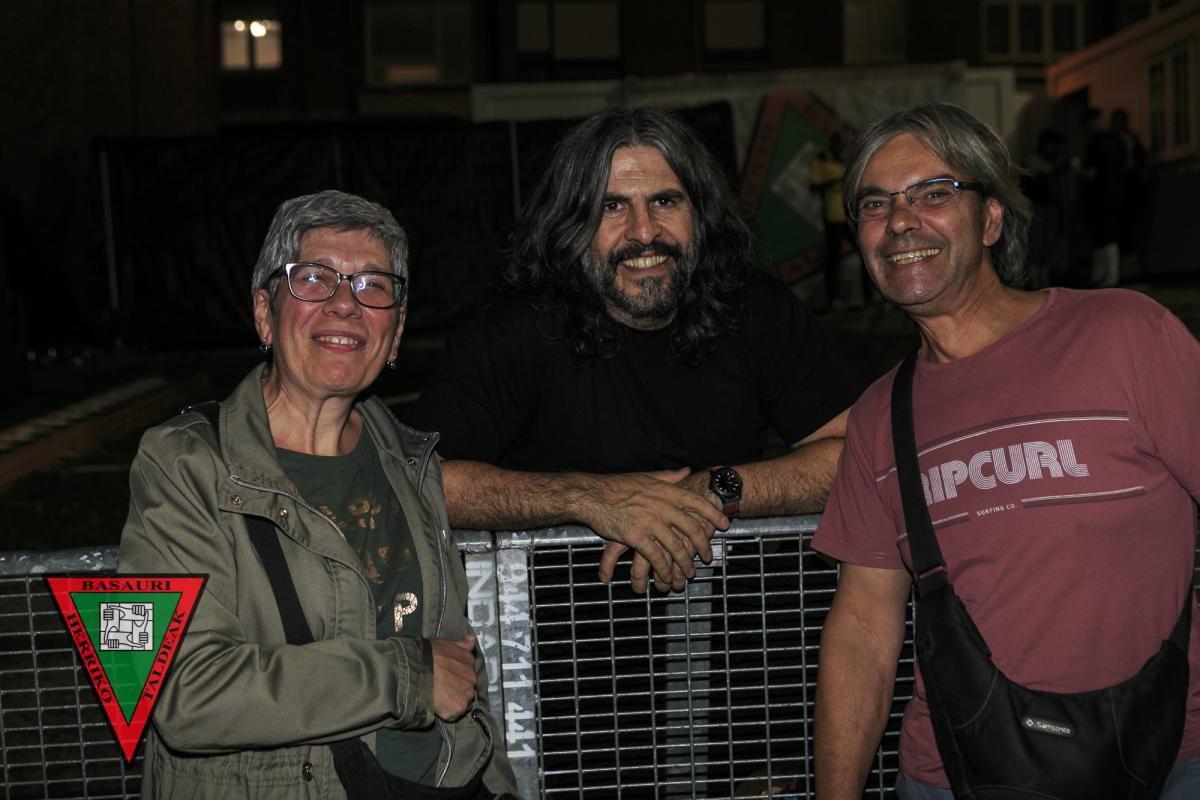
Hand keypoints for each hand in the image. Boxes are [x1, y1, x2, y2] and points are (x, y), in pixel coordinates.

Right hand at [431, 634, 476, 721]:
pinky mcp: (460, 707)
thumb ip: (460, 645)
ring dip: (454, 700)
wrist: (417, 670)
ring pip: (463, 700)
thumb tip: (471, 639)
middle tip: (442, 687)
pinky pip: (456, 713)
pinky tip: (438, 705)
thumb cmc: (427, 655)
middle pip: (468, 687)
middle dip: (457, 688)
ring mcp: (467, 692)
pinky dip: (448, 712)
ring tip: (439, 696)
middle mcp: (472, 676)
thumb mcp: (445, 644)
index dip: (457, 675)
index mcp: (469, 660)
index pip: (468, 671)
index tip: (447, 676)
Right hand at [581, 468, 727, 593]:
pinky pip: (655, 556)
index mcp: (665, 491)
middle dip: (703, 545)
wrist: (591, 495)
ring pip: (675, 546)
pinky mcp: (636, 536)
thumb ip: (668, 477)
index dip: (713, 514)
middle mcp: (661, 505)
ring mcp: (649, 521)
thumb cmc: (616, 486)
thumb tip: (686, 471)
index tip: (724, 525)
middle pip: (691, 527)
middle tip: (708, 557)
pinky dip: (663, 569)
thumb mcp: (645, 477)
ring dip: (684, 563)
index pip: (696, 502)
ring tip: (689, 573)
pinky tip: (666, 577)